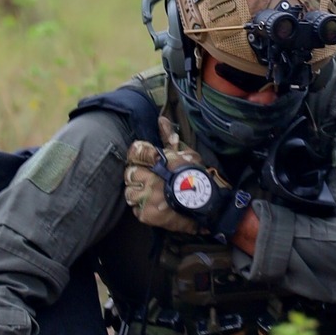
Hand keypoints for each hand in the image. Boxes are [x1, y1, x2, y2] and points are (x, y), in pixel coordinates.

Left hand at [124, 119, 213, 235]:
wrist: (206, 204)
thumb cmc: (195, 176)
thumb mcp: (185, 154)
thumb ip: (169, 138)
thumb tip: (161, 119)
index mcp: (160, 161)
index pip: (135, 152)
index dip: (136, 155)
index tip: (141, 159)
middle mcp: (151, 179)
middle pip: (129, 173)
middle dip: (136, 175)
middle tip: (147, 178)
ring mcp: (149, 198)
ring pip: (129, 193)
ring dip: (138, 193)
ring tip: (150, 194)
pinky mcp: (148, 215)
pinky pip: (135, 210)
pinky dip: (142, 208)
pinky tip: (154, 205)